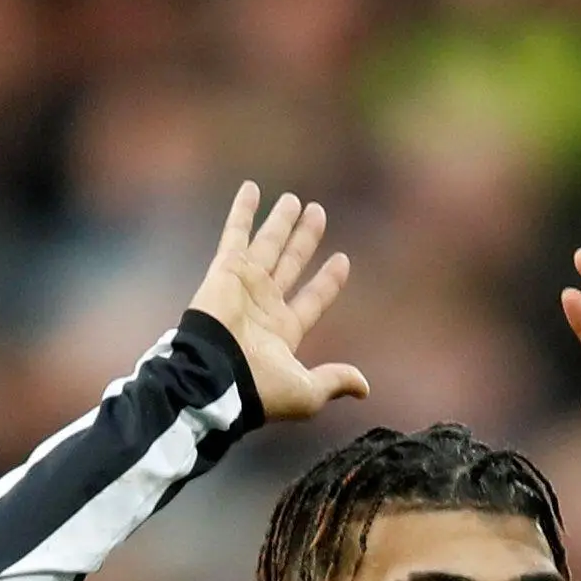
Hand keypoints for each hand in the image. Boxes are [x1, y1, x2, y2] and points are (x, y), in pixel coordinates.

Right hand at [188, 182, 369, 421]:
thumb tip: (364, 388)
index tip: (343, 259)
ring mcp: (245, 286)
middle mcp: (264, 305)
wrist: (216, 379)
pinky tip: (252, 188)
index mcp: (284, 331)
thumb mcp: (307, 391)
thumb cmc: (260, 389)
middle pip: (291, 263)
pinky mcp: (225, 271)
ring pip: (268, 245)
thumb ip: (335, 380)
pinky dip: (243, 211)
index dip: (327, 281)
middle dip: (304, 239)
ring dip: (281, 222)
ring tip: (294, 199)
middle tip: (318, 213)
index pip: (312, 298)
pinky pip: (235, 234)